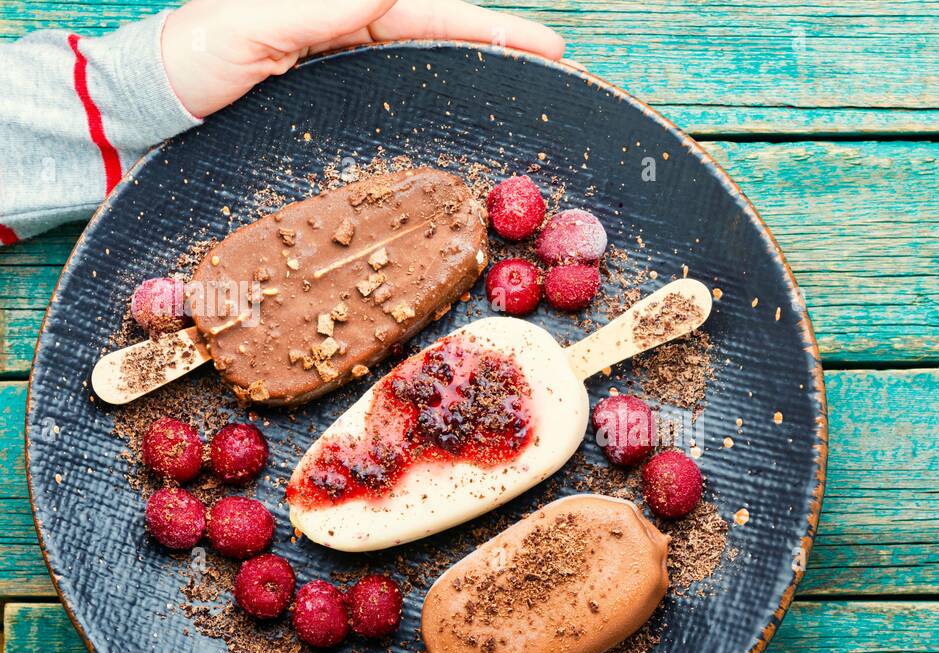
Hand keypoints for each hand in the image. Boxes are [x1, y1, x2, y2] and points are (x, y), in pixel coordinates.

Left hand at [161, 0, 564, 116]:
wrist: (155, 106)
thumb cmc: (197, 58)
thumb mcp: (259, 23)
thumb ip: (326, 4)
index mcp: (342, 9)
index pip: (432, 13)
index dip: (490, 29)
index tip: (545, 44)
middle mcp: (350, 37)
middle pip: (441, 39)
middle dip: (498, 50)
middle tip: (556, 69)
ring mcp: (344, 77)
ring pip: (424, 74)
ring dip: (473, 82)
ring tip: (525, 98)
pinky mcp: (333, 115)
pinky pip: (396, 109)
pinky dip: (433, 114)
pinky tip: (460, 128)